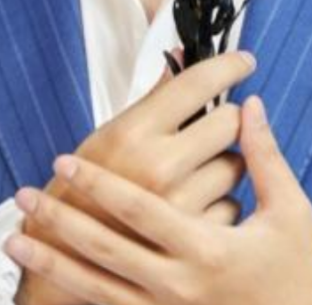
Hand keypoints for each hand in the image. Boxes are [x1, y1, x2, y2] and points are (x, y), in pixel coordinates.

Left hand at [9, 93, 311, 304]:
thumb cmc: (297, 271)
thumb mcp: (291, 212)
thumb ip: (265, 156)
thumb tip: (250, 104)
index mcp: (208, 250)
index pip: (140, 210)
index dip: (99, 184)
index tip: (64, 159)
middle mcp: (180, 285)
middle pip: (106, 249)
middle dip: (62, 220)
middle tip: (25, 193)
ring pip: (98, 286)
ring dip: (54, 262)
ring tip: (15, 239)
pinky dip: (76, 292)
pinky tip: (49, 276)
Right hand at [15, 48, 256, 304]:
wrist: (67, 257)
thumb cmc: (90, 186)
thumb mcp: (113, 134)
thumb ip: (155, 97)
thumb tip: (183, 53)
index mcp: (135, 132)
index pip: (197, 82)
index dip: (229, 65)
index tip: (244, 61)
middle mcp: (159, 166)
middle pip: (229, 121)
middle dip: (226, 122)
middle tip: (212, 128)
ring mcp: (179, 206)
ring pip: (236, 164)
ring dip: (224, 163)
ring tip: (196, 171)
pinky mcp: (194, 241)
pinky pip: (232, 205)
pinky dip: (221, 203)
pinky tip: (196, 205)